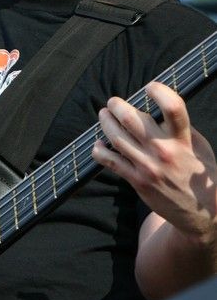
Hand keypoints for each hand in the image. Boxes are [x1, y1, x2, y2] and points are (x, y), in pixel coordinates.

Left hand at [92, 81, 216, 243]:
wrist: (201, 213)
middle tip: (114, 102)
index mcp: (182, 139)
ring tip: (104, 115)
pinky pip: (111, 161)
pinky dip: (99, 151)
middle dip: (117, 105)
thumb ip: (180, 127)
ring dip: (105, 122)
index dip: (159, 90)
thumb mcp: (198, 146)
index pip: (172, 107)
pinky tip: (98, 144)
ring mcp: (148, 166)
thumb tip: (158, 106)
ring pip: (116, 137)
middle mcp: (164, 150)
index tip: (150, 87)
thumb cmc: (199, 173)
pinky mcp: (137, 180)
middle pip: (131, 119)